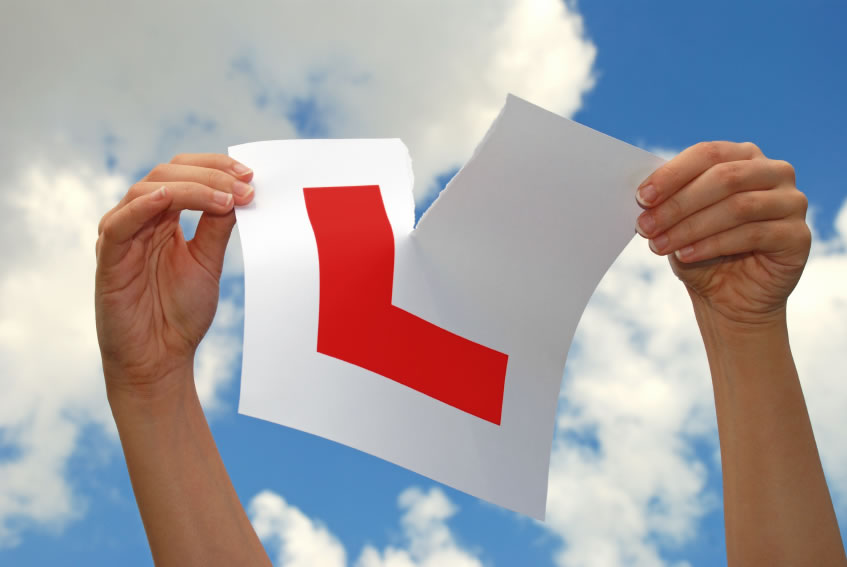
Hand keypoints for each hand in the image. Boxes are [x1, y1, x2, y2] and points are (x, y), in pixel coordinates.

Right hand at [95, 153, 254, 397]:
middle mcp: (141, 220)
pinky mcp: (109, 258)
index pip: (184, 174)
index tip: (250, 176)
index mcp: (164, 218)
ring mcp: (123, 236)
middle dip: (209, 174)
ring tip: (224, 198)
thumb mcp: (208, 262)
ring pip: (146, 190)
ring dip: (189, 188)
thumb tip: (239, 192)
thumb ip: (217, 227)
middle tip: (244, 187)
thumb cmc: (180, 314)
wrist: (159, 359)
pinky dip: (142, 206)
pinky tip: (168, 199)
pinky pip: (119, 223)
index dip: (215, 168)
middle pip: (167, 173)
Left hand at [634, 141, 810, 326]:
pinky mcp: (798, 235)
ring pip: (738, 206)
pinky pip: (753, 234)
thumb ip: (667, 202)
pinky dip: (713, 245)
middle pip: (724, 178)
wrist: (730, 297)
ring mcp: (792, 202)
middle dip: (678, 204)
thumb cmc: (701, 251)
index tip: (641, 198)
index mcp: (743, 157)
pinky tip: (687, 255)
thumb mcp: (678, 223)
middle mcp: (774, 172)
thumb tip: (643, 194)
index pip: (707, 154)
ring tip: (659, 246)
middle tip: (646, 227)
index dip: (672, 174)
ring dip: (691, 227)